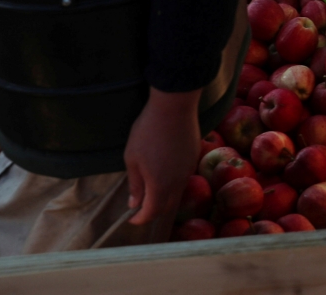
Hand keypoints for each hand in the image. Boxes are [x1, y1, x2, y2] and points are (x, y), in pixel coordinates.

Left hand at [124, 87, 201, 227]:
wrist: (174, 107)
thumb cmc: (148, 132)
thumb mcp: (133, 158)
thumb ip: (135, 184)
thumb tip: (134, 203)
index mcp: (160, 185)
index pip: (152, 212)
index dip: (140, 219)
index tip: (131, 218)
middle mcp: (177, 182)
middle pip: (167, 207)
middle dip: (153, 210)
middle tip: (140, 205)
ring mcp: (188, 170)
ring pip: (176, 193)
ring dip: (163, 196)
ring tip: (150, 187)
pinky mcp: (193, 158)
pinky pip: (183, 178)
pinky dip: (172, 183)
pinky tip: (163, 171)